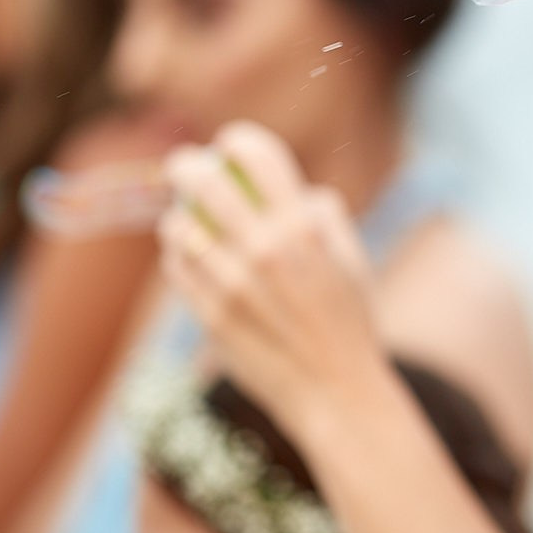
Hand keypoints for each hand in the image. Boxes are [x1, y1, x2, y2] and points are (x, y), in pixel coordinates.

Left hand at [157, 122, 386, 428]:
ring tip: (186, 220)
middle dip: (186, 165)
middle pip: (203, 182)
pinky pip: (178, 268)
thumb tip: (300, 191)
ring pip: (180, 226)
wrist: (334, 392)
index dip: (239, 140)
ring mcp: (231, 284)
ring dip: (179, 217)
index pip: (259, 156)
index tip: (232, 144)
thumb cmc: (350, 323)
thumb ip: (327, 219)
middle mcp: (264, 251)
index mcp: (304, 229)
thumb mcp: (355, 262)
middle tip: (184, 166)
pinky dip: (179, 256)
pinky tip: (189, 257)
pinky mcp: (209, 315)